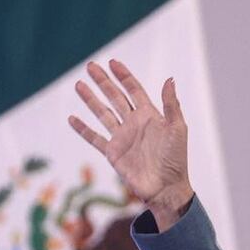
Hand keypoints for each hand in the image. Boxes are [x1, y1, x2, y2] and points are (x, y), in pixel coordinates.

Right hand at [68, 60, 192, 229]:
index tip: (113, 62)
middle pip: (116, 97)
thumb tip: (169, 78)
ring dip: (91, 99)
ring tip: (79, 84)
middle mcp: (134, 123)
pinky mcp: (112, 152)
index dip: (124, 76)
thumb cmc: (176, 158)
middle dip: (104, 81)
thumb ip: (171, 105)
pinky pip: (94, 138)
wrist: (165, 187)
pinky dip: (83, 129)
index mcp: (150, 115)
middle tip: (90, 66)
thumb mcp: (177, 128)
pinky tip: (72, 118)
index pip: (134, 90)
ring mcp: (122, 137)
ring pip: (103, 113)